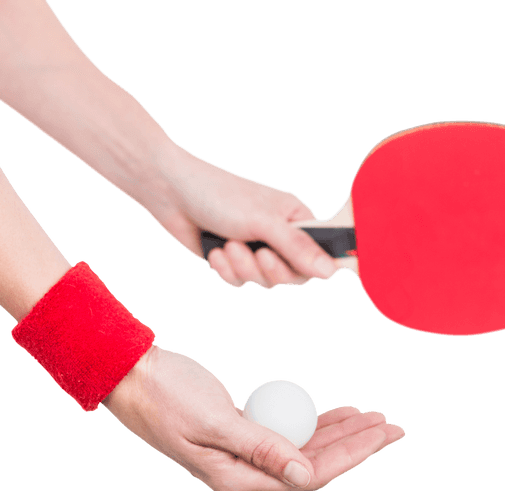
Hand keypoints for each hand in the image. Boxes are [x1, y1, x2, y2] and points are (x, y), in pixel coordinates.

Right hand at [102, 345, 405, 490]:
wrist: (129, 376)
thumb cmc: (166, 394)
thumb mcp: (215, 420)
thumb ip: (262, 448)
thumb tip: (308, 476)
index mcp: (236, 480)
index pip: (310, 475)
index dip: (352, 455)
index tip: (384, 434)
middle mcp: (242, 476)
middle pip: (314, 466)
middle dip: (357, 445)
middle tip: (395, 426)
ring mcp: (241, 458)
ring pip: (303, 450)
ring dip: (340, 433)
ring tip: (375, 416)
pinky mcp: (238, 436)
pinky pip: (286, 434)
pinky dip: (313, 423)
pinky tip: (339, 412)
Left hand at [147, 150, 339, 288]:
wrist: (172, 193)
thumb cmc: (220, 195)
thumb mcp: (264, 221)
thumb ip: (297, 248)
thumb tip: (332, 272)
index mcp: (296, 218)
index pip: (320, 254)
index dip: (313, 267)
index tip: (299, 269)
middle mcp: (279, 236)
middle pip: (293, 276)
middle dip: (270, 269)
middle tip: (258, 254)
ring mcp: (254, 249)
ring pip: (263, 282)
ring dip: (243, 268)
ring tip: (228, 246)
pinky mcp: (232, 262)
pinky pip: (238, 281)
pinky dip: (225, 270)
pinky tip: (214, 251)